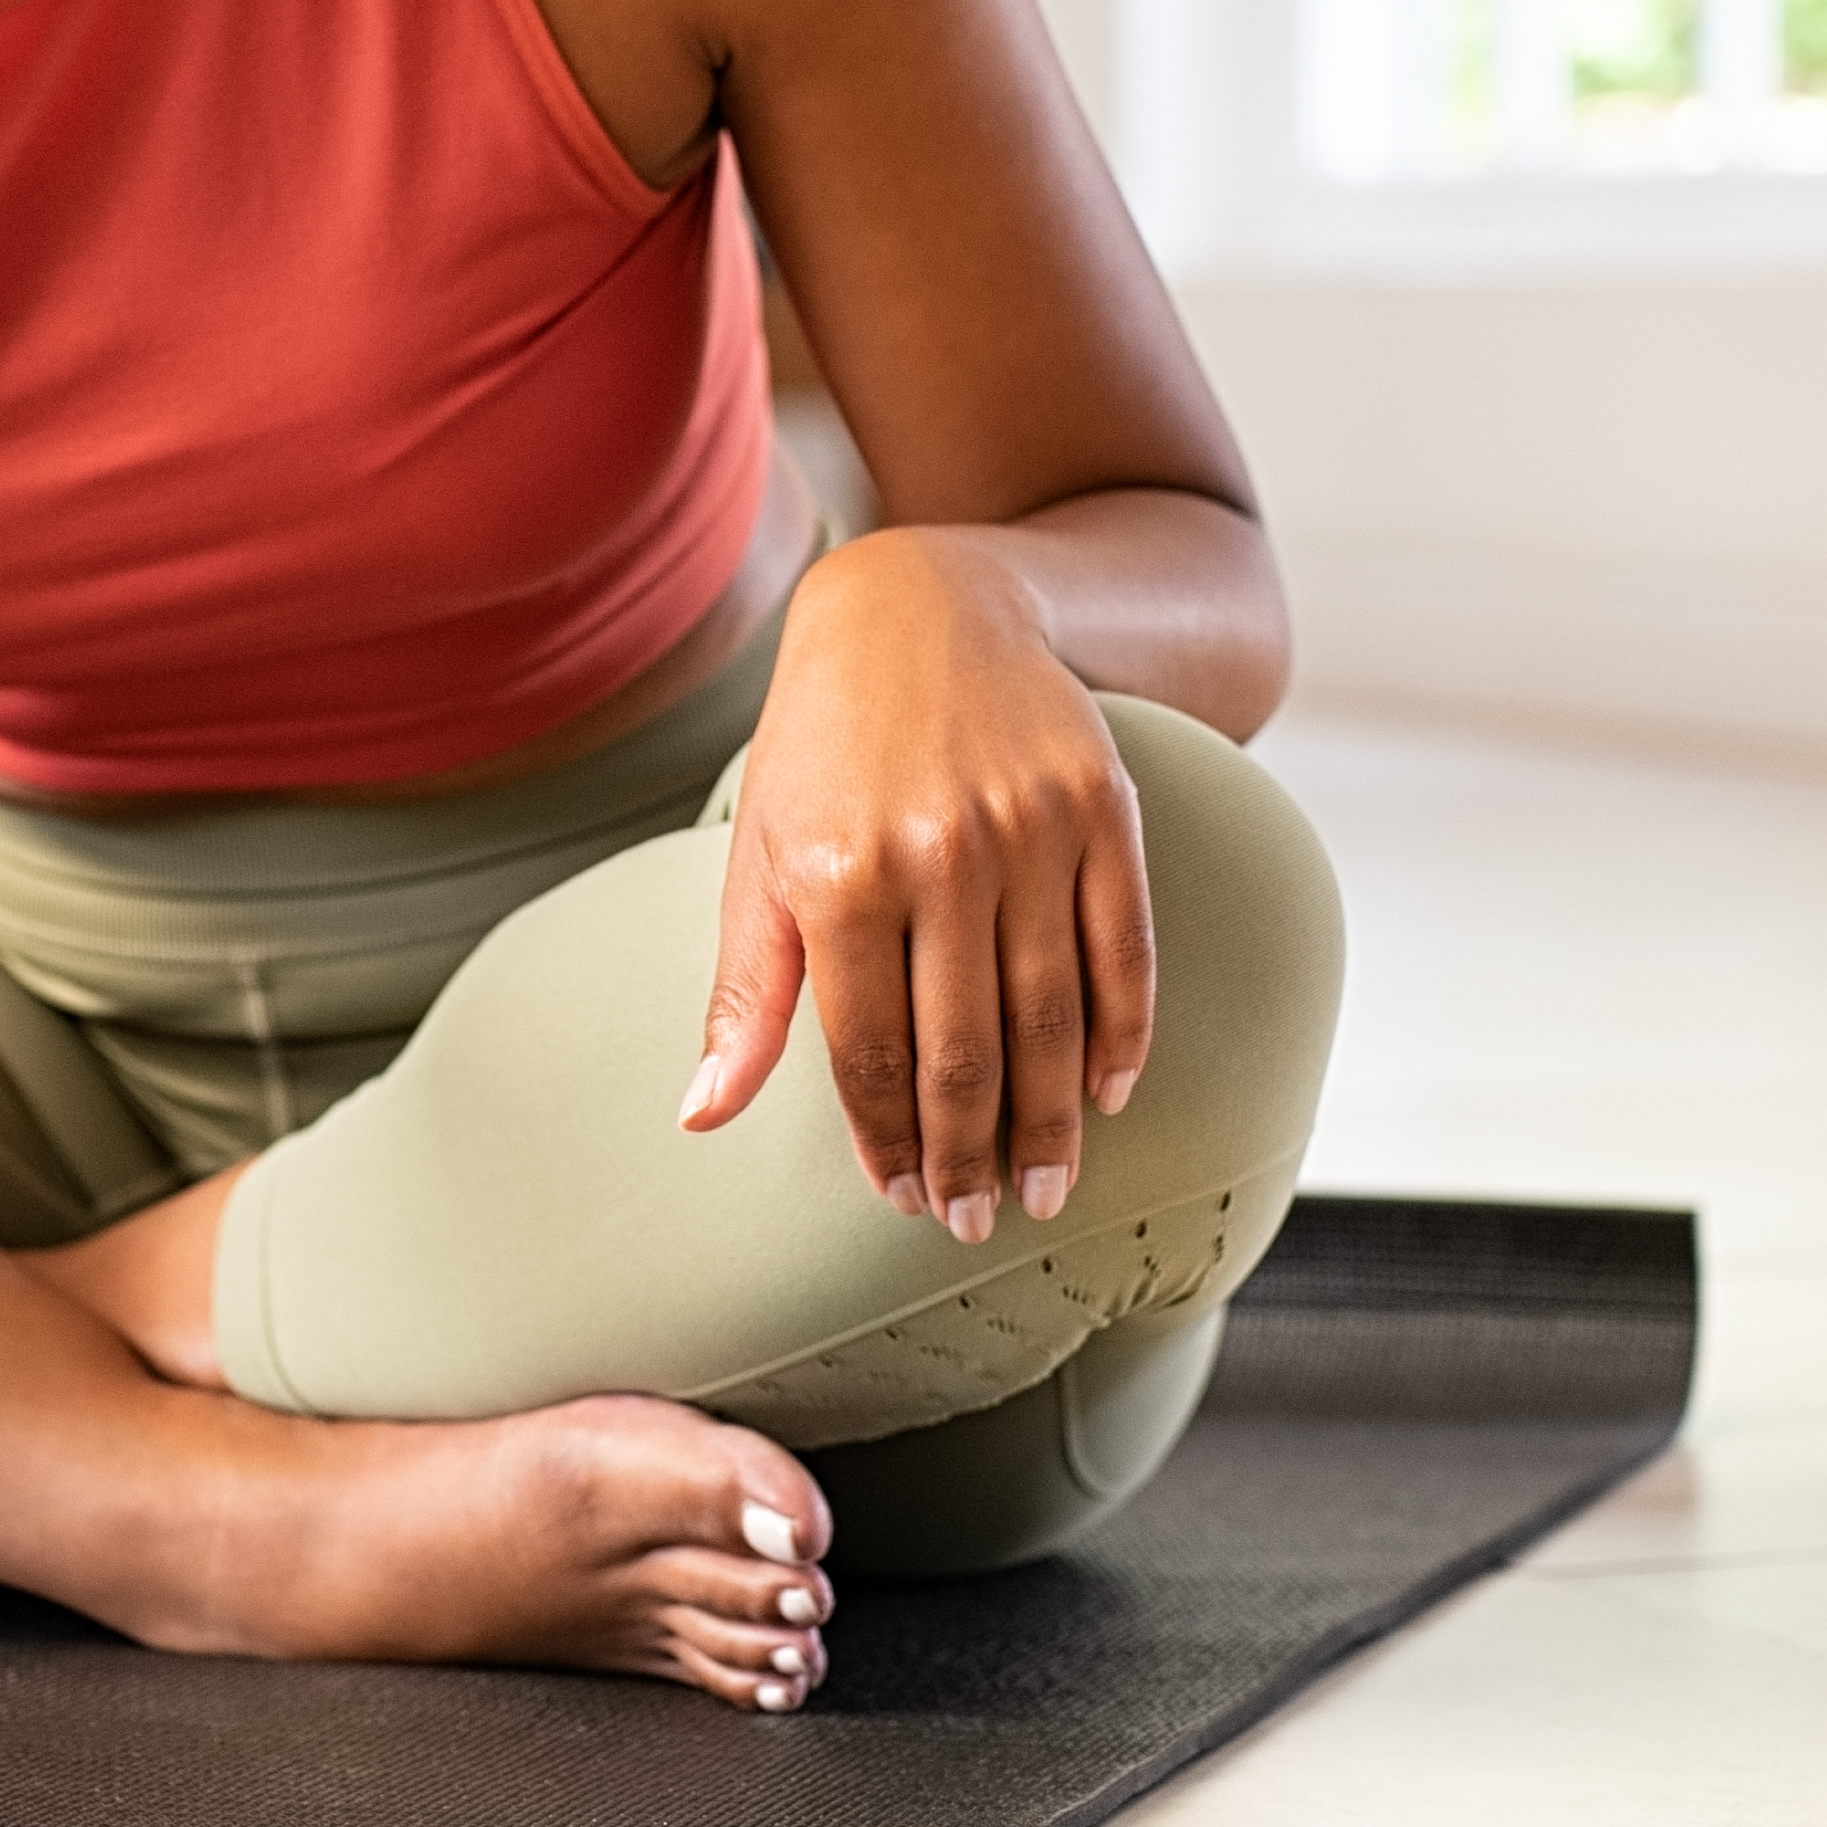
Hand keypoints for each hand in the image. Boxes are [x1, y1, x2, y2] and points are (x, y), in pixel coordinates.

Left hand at [681, 530, 1158, 1238]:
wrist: (921, 605)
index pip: (872, 1050)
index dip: (889, 1139)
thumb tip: (703, 1116)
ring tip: (1045, 1188)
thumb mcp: (757, 855)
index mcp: (840, 875)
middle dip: (971, 1154)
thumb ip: (744, 993)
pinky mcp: (1104, 805)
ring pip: (1051, 1014)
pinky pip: (1123, 947)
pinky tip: (1108, 1093)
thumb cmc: (822, 746)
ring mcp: (1031, 829)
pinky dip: (1122, 1031)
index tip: (900, 1200)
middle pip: (966, 1049)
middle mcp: (940, 854)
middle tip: (976, 1221)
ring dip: (1051, 1119)